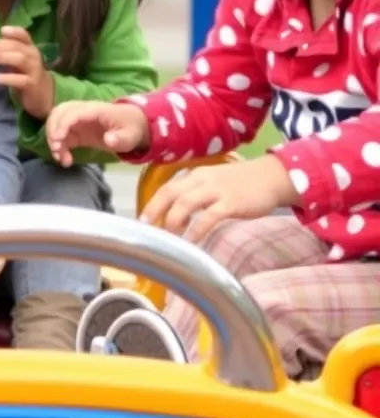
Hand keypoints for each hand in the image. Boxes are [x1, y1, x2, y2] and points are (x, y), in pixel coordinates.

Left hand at [0, 26, 53, 118]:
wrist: (43, 95)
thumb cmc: (25, 75)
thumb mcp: (17, 60)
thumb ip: (5, 50)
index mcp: (29, 47)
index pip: (23, 35)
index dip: (13, 31)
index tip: (1, 30)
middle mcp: (34, 56)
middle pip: (18, 46)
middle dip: (0, 46)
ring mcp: (34, 70)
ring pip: (20, 59)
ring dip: (2, 57)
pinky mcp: (32, 84)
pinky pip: (19, 79)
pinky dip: (6, 78)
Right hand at [46, 101, 149, 165]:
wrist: (133, 127)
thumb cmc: (131, 129)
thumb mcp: (131, 136)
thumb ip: (120, 138)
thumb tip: (108, 140)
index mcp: (95, 110)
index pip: (72, 112)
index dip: (62, 124)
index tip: (58, 141)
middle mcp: (82, 111)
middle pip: (59, 112)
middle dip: (52, 129)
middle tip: (56, 149)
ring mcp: (78, 120)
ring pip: (56, 121)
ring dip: (52, 138)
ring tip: (60, 157)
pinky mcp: (76, 130)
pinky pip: (61, 134)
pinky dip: (58, 146)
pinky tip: (65, 159)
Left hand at [141, 155, 298, 242]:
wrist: (274, 176)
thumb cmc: (242, 184)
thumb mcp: (214, 182)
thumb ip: (196, 194)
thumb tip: (177, 216)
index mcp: (195, 175)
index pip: (167, 188)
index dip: (153, 204)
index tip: (143, 221)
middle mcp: (202, 179)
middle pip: (170, 193)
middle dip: (155, 211)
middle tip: (146, 229)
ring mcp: (216, 190)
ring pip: (185, 203)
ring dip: (173, 221)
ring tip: (168, 238)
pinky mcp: (231, 203)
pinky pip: (209, 217)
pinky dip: (197, 230)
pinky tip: (192, 242)